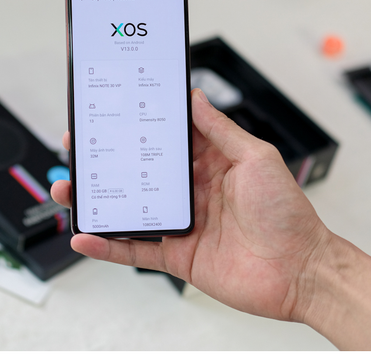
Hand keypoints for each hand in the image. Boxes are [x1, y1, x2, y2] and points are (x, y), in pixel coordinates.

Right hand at [51, 88, 331, 322]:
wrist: (301, 270)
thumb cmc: (288, 213)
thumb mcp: (257, 158)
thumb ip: (221, 130)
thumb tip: (195, 98)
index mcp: (210, 163)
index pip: (164, 140)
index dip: (138, 126)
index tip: (113, 112)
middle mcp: (192, 191)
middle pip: (138, 173)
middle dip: (107, 161)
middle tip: (79, 148)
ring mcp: (182, 224)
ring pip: (130, 209)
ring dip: (98, 201)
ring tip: (69, 189)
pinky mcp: (177, 256)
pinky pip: (135, 250)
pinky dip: (108, 245)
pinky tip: (85, 236)